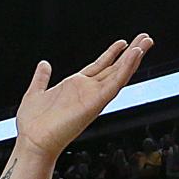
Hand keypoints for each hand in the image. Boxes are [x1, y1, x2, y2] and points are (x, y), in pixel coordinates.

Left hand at [15, 35, 152, 159]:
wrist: (32, 141)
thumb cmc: (32, 124)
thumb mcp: (35, 93)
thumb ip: (41, 78)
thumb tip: (43, 64)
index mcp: (74, 87)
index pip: (98, 67)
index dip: (110, 54)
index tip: (123, 42)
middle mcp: (86, 91)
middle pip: (113, 68)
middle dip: (130, 53)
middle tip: (145, 37)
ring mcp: (93, 96)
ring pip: (119, 73)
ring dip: (133, 57)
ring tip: (146, 41)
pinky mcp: (96, 102)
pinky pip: (115, 83)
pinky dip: (126, 69)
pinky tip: (134, 55)